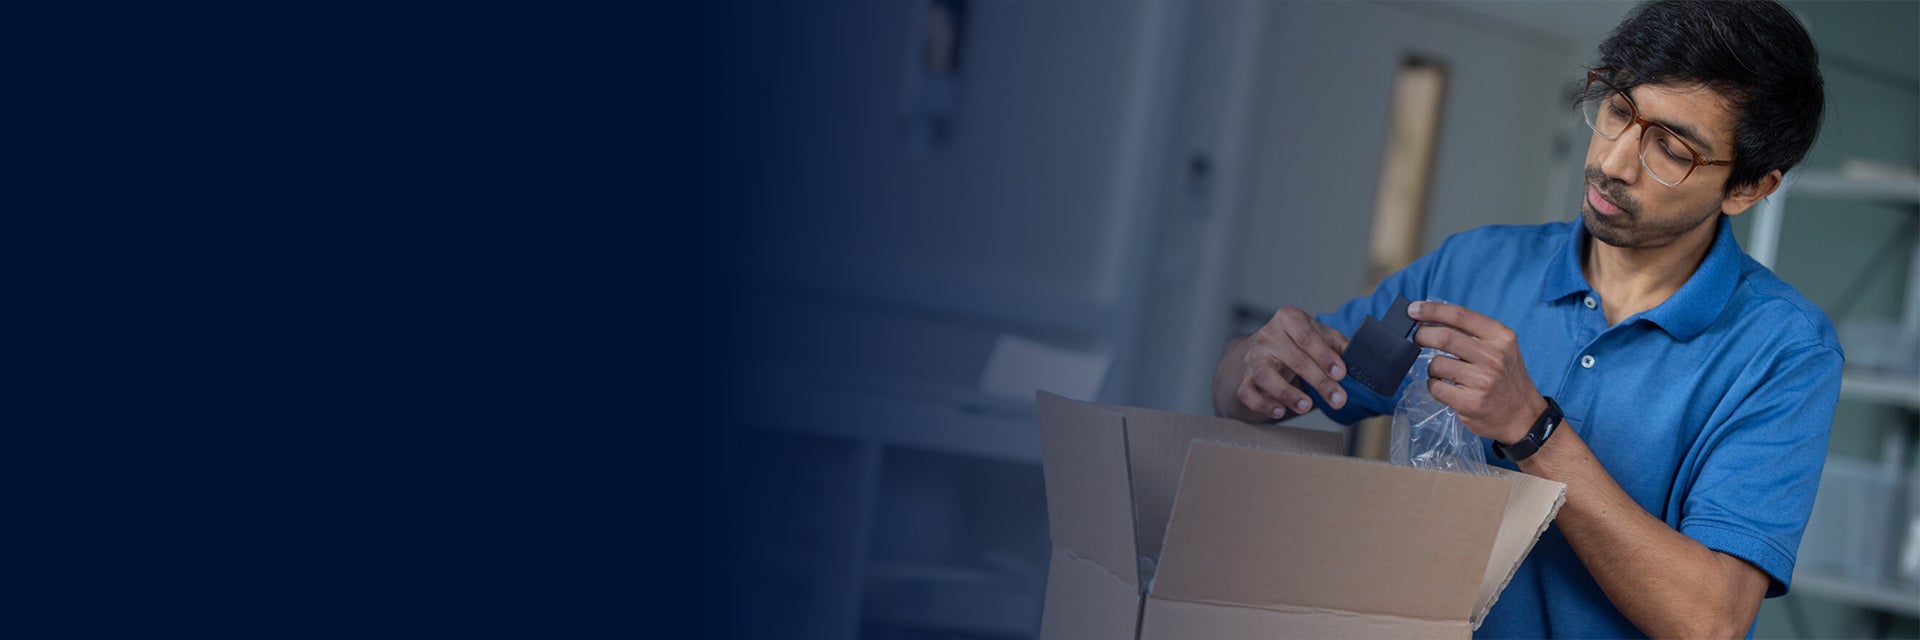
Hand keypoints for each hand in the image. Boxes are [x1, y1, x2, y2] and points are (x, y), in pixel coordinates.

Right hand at [1235, 307, 1351, 418]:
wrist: (1262, 347)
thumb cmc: (1296, 341)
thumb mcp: (1319, 334)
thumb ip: (1338, 344)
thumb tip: (1358, 358)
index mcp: (1288, 318)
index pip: (1307, 336)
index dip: (1324, 355)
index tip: (1341, 373)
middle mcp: (1268, 335)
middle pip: (1294, 359)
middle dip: (1319, 381)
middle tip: (1338, 399)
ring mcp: (1254, 357)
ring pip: (1265, 375)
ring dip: (1287, 393)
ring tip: (1306, 406)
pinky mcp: (1244, 378)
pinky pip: (1248, 393)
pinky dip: (1263, 404)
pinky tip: (1279, 411)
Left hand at [1407, 301, 1546, 443]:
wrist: (1523, 417)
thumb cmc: (1506, 379)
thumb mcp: (1501, 348)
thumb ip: (1472, 333)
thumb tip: (1431, 319)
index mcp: (1501, 337)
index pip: (1460, 315)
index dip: (1432, 310)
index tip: (1413, 309)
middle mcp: (1493, 357)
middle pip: (1444, 336)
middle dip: (1422, 335)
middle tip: (1416, 338)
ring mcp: (1482, 381)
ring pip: (1437, 363)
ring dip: (1431, 366)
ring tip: (1440, 371)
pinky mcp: (1470, 402)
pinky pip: (1436, 387)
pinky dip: (1433, 385)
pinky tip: (1444, 386)